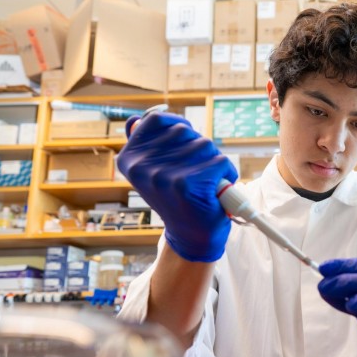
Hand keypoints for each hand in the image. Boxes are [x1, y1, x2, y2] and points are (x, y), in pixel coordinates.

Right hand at [118, 112, 237, 261]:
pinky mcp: (188, 184)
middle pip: (184, 130)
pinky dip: (226, 173)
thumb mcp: (154, 172)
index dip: (177, 126)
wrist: (190, 237)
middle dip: (197, 147)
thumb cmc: (177, 199)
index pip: (155, 119)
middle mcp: (142, 166)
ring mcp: (163, 175)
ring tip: (205, 182)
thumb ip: (146, 145)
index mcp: (130, 160)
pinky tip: (216, 189)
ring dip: (213, 161)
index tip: (184, 144)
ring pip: (205, 144)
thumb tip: (137, 119)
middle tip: (195, 172)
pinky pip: (221, 162)